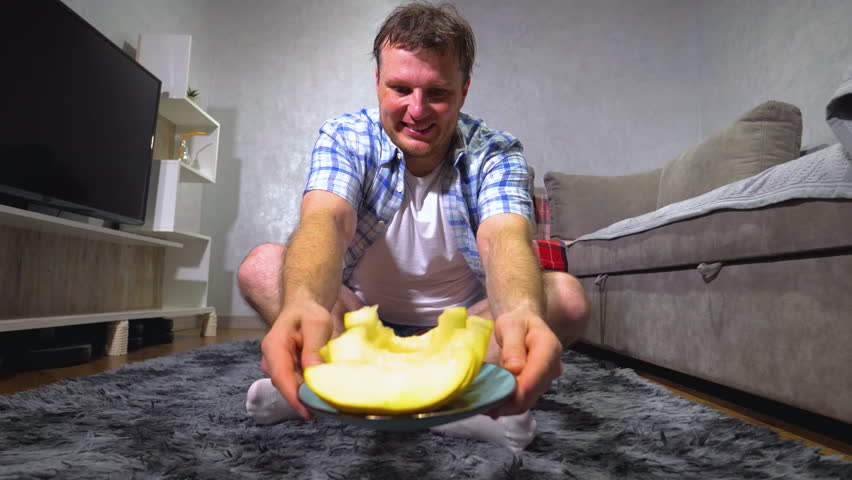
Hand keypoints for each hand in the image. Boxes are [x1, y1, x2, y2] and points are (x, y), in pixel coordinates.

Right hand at [260, 299, 333, 419]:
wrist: (302, 307)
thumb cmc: (309, 313)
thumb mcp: (316, 324)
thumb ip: (313, 347)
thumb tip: (313, 372)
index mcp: (274, 347)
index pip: (281, 377)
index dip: (294, 398)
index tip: (308, 413)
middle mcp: (271, 359)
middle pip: (286, 386)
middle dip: (304, 399)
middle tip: (328, 409)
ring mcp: (276, 366)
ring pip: (291, 386)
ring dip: (308, 394)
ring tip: (329, 401)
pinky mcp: (285, 370)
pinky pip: (296, 383)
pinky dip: (308, 388)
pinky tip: (324, 390)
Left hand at [489, 309, 562, 416]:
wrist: (525, 324)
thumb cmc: (517, 322)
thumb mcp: (510, 325)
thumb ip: (513, 345)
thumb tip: (515, 369)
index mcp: (548, 347)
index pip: (538, 372)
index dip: (521, 388)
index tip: (500, 398)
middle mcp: (551, 367)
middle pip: (533, 392)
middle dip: (510, 403)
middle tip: (484, 407)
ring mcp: (544, 380)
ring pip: (527, 400)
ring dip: (507, 407)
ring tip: (484, 407)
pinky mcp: (535, 388)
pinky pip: (522, 401)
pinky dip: (507, 406)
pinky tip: (490, 406)